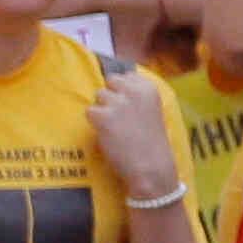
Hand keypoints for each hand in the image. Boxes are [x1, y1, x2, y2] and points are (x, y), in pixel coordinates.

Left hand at [84, 72, 183, 203]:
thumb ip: (137, 96)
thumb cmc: (152, 142)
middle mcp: (133, 91)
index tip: (130, 105)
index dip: (124, 90)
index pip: (127, 75)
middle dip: (112, 96)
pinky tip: (108, 135)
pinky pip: (89, 112)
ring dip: (103, 110)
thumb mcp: (152, 110)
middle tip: (120, 117)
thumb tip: (113, 85)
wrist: (151, 168)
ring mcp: (117, 103)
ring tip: (116, 128)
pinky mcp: (102, 117)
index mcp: (149, 88)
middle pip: (110, 81)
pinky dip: (95, 124)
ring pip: (98, 96)